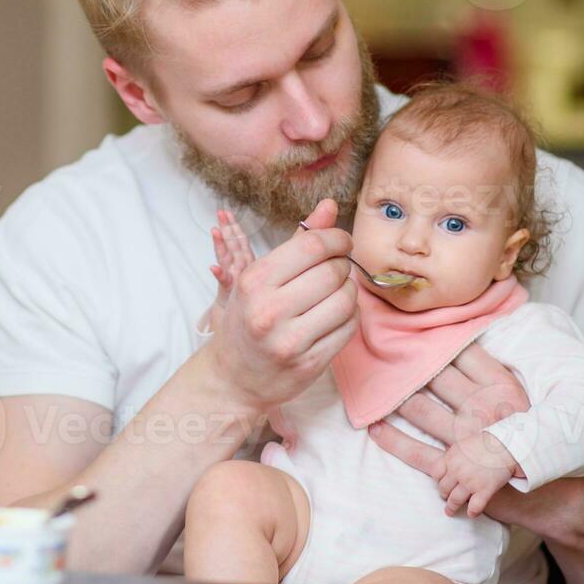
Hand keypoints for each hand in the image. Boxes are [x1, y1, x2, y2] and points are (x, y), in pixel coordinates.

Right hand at [204, 198, 358, 416]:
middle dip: (343, 265)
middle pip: (333, 272)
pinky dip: (350, 316)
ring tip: (336, 292)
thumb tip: (330, 206)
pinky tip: (336, 314)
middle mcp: (269, 311)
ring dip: (349, 291)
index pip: (313, 246)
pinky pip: (349, 328)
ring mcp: (290, 341)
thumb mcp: (262, 276)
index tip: (342, 242)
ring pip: (346, 300)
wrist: (233, 377)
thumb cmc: (248, 318)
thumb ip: (299, 240)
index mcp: (255, 281)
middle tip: (337, 268)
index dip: (337, 238)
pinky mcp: (309, 363)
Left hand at [366, 342, 529, 511]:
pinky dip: (393, 441)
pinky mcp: (454, 467)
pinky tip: (374, 427)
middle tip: (387, 351)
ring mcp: (467, 441)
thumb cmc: (518, 425)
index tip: (417, 330)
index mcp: (501, 388)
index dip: (441, 341)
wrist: (534, 476)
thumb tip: (458, 333)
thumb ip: (488, 366)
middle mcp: (483, 411)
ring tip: (375, 385)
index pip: (466, 355)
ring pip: (423, 413)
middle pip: (439, 379)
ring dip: (396, 400)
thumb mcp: (514, 391)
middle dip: (412, 365)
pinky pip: (416, 452)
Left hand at [438, 431, 516, 516]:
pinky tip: (471, 514)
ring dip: (451, 508)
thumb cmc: (485, 443)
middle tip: (446, 498)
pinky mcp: (485, 490)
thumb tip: (446, 460)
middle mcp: (457, 471)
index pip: (435, 474)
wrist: (505, 444)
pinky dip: (472, 513)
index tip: (442, 483)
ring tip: (450, 511)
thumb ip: (453, 455)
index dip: (438, 480)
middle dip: (444, 494)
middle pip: (443, 488)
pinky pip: (474, 507)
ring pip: (454, 500)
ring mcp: (470, 482)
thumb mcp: (462, 444)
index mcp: (451, 458)